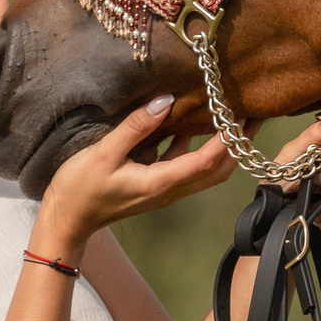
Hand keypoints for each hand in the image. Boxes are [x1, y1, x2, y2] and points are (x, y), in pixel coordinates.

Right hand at [38, 96, 236, 248]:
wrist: (66, 219)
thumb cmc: (80, 188)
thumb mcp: (103, 153)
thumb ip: (135, 127)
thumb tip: (165, 101)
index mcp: (160, 183)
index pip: (206, 162)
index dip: (227, 141)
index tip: (240, 114)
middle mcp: (170, 190)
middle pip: (218, 170)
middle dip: (239, 145)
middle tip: (253, 114)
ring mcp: (165, 189)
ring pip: (207, 170)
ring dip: (224, 147)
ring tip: (234, 116)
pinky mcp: (157, 184)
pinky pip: (188, 166)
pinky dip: (200, 147)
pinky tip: (196, 123)